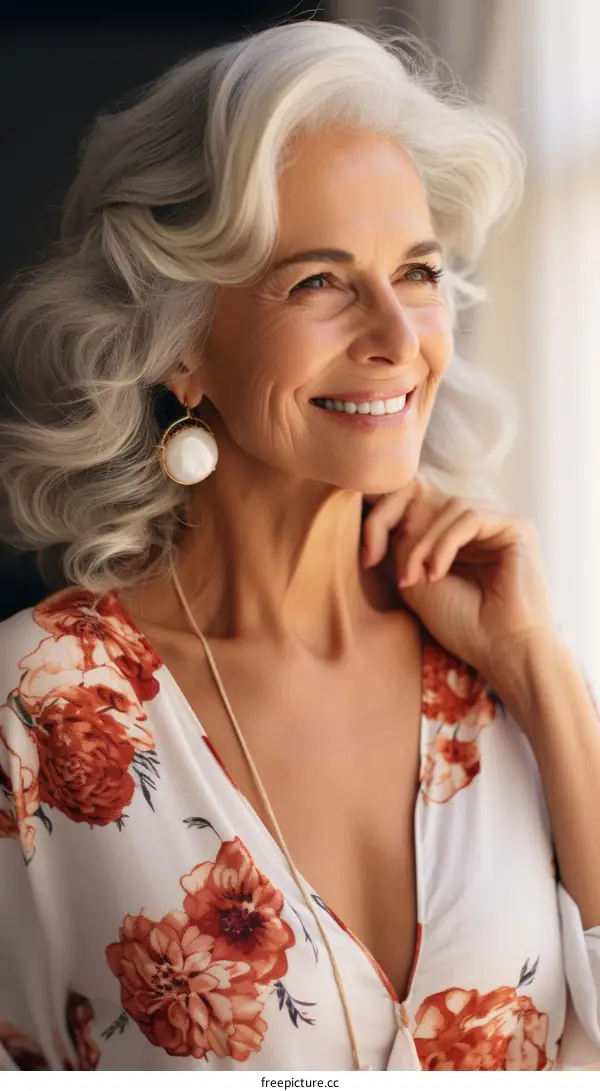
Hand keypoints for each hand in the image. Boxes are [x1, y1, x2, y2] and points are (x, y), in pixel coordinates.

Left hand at [362, 479, 557, 686]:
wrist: (500, 651)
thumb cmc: (461, 624)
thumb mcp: (414, 580)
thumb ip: (402, 542)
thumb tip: (387, 506)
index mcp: (452, 533)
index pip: (413, 499)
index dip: (382, 516)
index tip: (367, 557)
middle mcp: (476, 523)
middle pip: (425, 493)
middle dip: (394, 523)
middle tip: (378, 560)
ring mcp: (497, 523)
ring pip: (447, 506)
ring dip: (422, 543)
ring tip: (417, 578)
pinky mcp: (517, 528)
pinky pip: (470, 516)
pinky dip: (445, 543)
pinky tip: (437, 573)